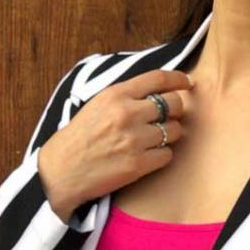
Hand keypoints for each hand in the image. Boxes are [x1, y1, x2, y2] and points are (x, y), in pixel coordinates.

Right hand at [38, 69, 193, 222]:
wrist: (60, 172)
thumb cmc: (80, 136)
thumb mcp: (99, 103)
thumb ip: (128, 94)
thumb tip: (161, 88)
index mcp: (116, 94)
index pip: (159, 78)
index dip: (179, 78)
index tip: (188, 82)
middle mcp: (127, 114)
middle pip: (174, 103)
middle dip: (176, 109)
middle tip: (168, 116)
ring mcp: (133, 140)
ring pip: (175, 130)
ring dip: (170, 134)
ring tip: (154, 138)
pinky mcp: (137, 165)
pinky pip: (168, 155)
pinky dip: (162, 155)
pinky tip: (148, 155)